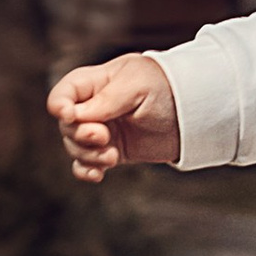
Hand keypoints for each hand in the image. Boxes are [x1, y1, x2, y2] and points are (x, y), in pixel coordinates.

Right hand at [49, 52, 180, 182]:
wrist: (196, 112)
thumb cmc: (167, 87)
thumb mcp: (138, 85)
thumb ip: (107, 99)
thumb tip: (77, 116)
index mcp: (97, 82)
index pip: (63, 93)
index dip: (60, 105)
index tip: (70, 116)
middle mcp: (94, 106)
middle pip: (67, 125)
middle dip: (80, 134)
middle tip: (103, 136)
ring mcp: (103, 129)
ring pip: (75, 146)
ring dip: (88, 155)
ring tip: (111, 155)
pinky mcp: (113, 150)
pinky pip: (87, 164)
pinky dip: (87, 170)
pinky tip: (99, 174)